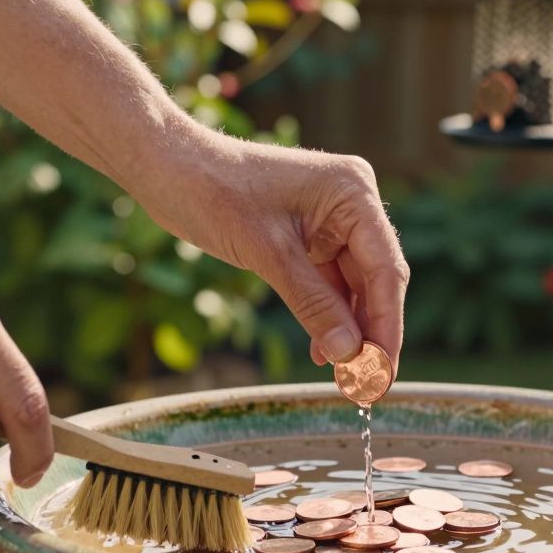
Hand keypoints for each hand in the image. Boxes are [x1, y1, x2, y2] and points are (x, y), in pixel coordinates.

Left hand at [130, 126, 408, 368]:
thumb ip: (313, 304)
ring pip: (353, 285)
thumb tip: (349, 354)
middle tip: (368, 385)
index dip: (386, 325)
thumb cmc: (213, 191)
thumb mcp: (267, 254)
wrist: (166, 167)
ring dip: (348, 330)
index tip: (382, 372)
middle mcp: (351, 202)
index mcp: (353, 192)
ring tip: (344, 377)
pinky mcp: (308, 234)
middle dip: (370, 333)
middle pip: (375, 279)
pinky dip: (326, 315)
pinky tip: (322, 351)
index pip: (384, 268)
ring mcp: (330, 219)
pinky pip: (328, 282)